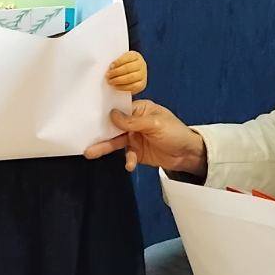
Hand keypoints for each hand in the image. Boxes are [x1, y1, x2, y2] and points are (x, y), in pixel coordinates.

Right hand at [84, 99, 207, 176]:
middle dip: (101, 133)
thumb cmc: (176, 133)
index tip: (90, 117)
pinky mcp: (138, 152)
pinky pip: (127, 154)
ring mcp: (136, 137)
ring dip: (106, 147)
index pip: (120, 110)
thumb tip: (113, 114)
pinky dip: (127, 159)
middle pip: (115, 127)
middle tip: (85, 138)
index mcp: (141, 110)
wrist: (188, 155)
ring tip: (91, 153)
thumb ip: (133, 121)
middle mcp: (136, 122)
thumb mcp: (155, 124)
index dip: (107, 113)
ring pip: (117, 141)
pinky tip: (130, 164)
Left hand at [106, 50, 147, 94]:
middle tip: (108, 75)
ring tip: (110, 81)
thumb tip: (107, 67)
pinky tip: (116, 86)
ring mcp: (143, 74)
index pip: (127, 57)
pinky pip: (133, 86)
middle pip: (128, 68)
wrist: (134, 75)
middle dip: (116, 72)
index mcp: (135, 55)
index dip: (118, 62)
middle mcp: (141, 64)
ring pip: (130, 77)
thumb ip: (116, 62)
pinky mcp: (142, 84)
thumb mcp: (122, 61)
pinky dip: (123, 87)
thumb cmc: (125, 67)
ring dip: (118, 80)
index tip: (110, 66)